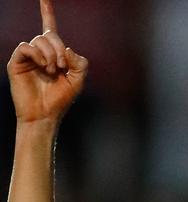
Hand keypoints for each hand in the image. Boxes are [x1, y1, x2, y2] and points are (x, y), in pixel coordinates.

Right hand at [7, 0, 87, 124]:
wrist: (45, 114)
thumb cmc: (61, 98)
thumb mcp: (79, 79)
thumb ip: (80, 62)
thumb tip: (66, 48)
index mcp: (55, 53)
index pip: (49, 27)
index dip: (47, 11)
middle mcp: (40, 52)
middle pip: (50, 35)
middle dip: (59, 49)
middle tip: (63, 67)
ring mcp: (28, 56)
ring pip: (39, 40)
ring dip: (50, 55)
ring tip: (53, 71)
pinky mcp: (17, 62)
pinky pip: (26, 46)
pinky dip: (38, 54)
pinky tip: (43, 66)